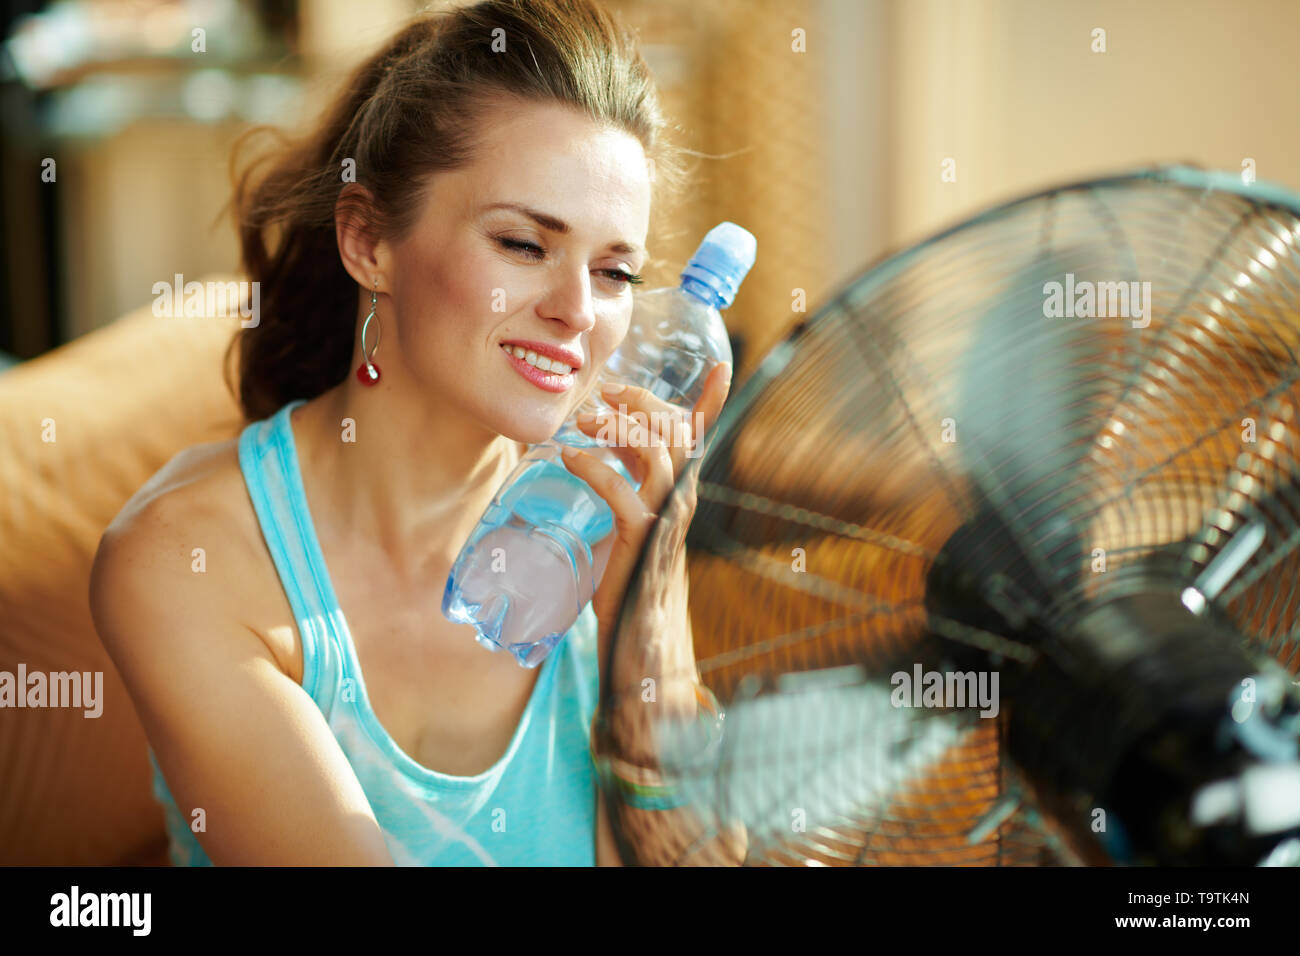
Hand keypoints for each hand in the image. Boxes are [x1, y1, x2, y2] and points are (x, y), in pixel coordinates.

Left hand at [560, 361, 731, 703]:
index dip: (713, 400)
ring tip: (582, 420)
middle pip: (674, 432)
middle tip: (602, 391)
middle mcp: (681, 499)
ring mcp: (664, 519)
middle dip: (640, 401)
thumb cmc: (632, 577)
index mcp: (681, 490)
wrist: (640, 636)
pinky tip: (569, 458)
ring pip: (655, 454)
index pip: (700, 437)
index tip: (719, 366)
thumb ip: (628, 479)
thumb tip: (605, 441)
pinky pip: (623, 493)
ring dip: (617, 428)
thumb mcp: (632, 517)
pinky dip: (595, 467)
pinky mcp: (640, 541)